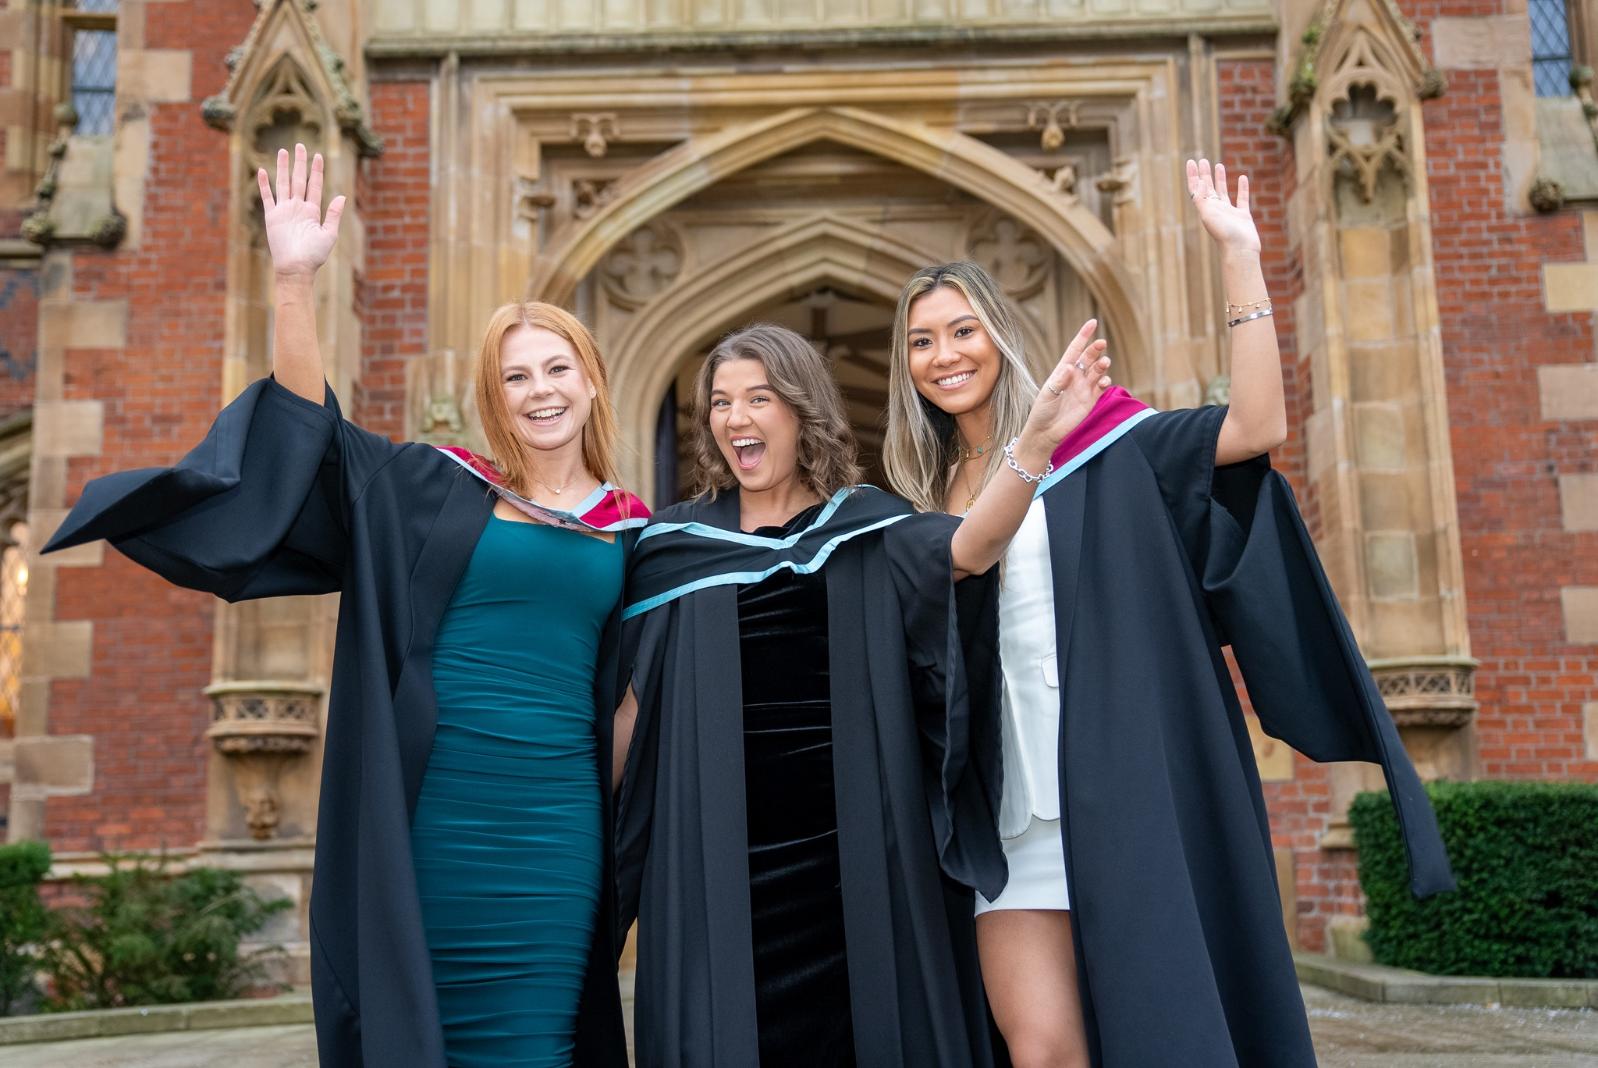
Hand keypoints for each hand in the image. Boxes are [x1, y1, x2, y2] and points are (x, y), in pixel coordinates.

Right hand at [258, 143, 344, 280]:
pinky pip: (267, 196)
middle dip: (300, 163)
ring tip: (283, 151)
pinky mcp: (272, 216)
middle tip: (300, 145)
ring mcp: (284, 210)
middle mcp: (298, 207)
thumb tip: (341, 196)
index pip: (314, 185)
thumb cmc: (314, 255)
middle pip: (298, 180)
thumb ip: (333, 214)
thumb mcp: (329, 234)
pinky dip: (264, 184)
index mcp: (312, 211)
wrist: (296, 267)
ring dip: (283, 167)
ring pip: (283, 183)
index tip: (318, 156)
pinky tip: (262, 170)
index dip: (316, 171)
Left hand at [1017, 319, 1112, 459]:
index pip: (1074, 349)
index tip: (1092, 322)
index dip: (1083, 336)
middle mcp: (1075, 376)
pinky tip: (1104, 382)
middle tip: (1101, 343)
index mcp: (1062, 370)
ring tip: (1104, 363)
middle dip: (1095, 349)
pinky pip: (1101, 386)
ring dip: (1102, 365)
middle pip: (1088, 357)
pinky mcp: (1091, 399)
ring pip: (1097, 370)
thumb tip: (1070, 367)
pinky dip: (1105, 381)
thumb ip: (1059, 381)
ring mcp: (1084, 387)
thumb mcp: (1047, 395)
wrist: (1046, 432)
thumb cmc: (1042, 411)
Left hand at [1186, 158, 1259, 254]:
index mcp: (1205, 209)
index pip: (1196, 189)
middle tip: (1202, 160)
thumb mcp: (1208, 214)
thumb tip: (1200, 182)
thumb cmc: (1223, 234)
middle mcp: (1215, 210)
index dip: (1193, 175)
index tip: (1191, 161)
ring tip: (1218, 165)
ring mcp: (1229, 213)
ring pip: (1223, 192)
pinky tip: (1242, 178)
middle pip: (1208, 188)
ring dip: (1220, 179)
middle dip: (1204, 174)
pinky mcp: (1243, 216)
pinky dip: (1242, 188)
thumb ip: (1202, 198)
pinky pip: (1242, 198)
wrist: (1240, 250)